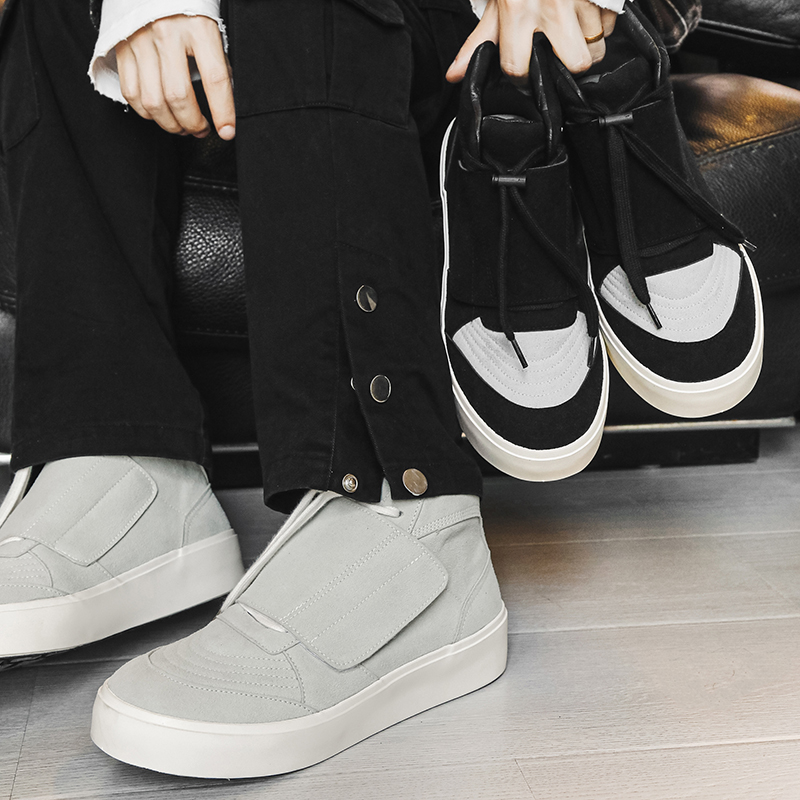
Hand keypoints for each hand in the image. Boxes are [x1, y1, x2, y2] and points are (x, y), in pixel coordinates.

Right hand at [116, 15, 234, 139]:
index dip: (223, 112)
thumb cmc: (185, 5)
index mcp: (198, 28)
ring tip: (182, 127)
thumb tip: (223, 102)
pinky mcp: (122, 47)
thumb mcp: (209, 28)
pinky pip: (132, 93)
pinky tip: (160, 114)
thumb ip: (216, 63)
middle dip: (193, 124)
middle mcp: (167, 33)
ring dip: (170, 124)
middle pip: (178, 97)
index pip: (215, 79)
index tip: (227, 131)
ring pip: (153, 101)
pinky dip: (147, 113)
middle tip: (202, 131)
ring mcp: (141, 40)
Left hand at [447, 0, 617, 82]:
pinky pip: (612, 25)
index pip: (519, 67)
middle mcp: (553, 6)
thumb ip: (479, 41)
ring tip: (573, 35)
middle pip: (576, 64)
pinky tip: (586, 17)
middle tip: (559, 58)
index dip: (521, 77)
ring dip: (588, 46)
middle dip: (570, 68)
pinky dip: (602, 26)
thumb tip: (456, 75)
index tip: (523, 73)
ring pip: (597, 46)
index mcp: (519, 12)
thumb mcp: (497, 4)